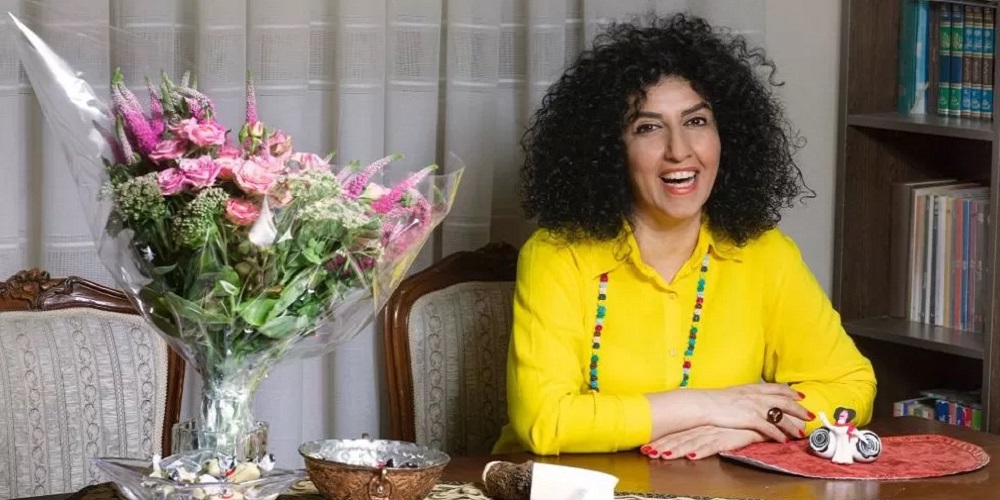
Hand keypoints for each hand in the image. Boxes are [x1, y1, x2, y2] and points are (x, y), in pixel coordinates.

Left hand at [641, 425, 763, 459]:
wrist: (760, 418)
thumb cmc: (736, 424)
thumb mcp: (714, 428)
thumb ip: (699, 435)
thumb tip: (679, 443)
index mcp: (699, 425)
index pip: (676, 434)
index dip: (660, 440)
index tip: (645, 445)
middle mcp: (704, 427)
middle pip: (680, 438)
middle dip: (663, 445)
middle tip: (648, 451)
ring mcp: (716, 432)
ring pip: (692, 442)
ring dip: (677, 449)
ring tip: (664, 455)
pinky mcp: (729, 437)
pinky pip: (713, 446)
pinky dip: (702, 451)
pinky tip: (692, 456)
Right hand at [699, 383, 812, 441]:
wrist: (706, 404)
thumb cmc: (716, 400)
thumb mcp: (735, 392)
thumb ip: (748, 395)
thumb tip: (753, 399)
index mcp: (753, 388)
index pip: (777, 388)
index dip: (791, 392)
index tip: (801, 395)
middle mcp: (757, 396)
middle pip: (785, 402)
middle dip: (799, 409)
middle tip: (810, 415)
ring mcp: (755, 407)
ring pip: (781, 416)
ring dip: (792, 425)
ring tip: (800, 432)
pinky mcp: (751, 419)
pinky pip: (769, 428)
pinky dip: (778, 435)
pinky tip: (783, 440)